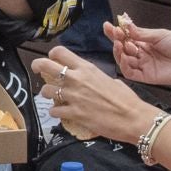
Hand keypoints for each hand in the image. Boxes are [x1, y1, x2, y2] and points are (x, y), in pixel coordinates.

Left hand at [32, 46, 157, 144]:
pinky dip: (55, 111)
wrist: (132, 118)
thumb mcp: (109, 79)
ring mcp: (73, 97)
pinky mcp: (73, 113)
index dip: (52, 55)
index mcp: (86, 68)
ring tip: (52, 96)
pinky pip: (54, 110)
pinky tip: (59, 112)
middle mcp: (77, 79)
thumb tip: (89, 80)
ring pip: (46, 90)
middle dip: (38, 66)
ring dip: (47, 93)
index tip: (51, 59)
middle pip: (46, 66)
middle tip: (37, 70)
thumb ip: (94, 77)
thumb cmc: (126, 98)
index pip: (60, 52)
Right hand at [105, 19, 170, 90]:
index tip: (108, 25)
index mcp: (147, 43)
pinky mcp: (148, 77)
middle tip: (115, 34)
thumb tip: (126, 26)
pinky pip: (131, 73)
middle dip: (116, 41)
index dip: (116, 33)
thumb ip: (141, 33)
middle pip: (123, 49)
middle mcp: (144, 55)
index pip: (127, 38)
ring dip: (119, 52)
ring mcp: (145, 66)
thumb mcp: (160, 35)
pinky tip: (124, 57)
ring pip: (124, 61)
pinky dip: (124, 65)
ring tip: (120, 44)